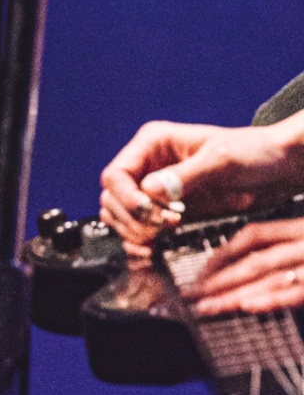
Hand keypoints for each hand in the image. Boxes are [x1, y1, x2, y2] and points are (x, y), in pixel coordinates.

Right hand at [99, 119, 295, 247]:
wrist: (282, 170)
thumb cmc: (255, 153)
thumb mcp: (222, 160)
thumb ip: (186, 176)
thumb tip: (150, 191)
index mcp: (154, 143)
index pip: (116, 174)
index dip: (127, 199)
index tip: (151, 214)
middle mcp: (150, 166)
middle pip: (112, 198)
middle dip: (131, 220)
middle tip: (162, 231)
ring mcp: (159, 191)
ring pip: (121, 216)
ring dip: (134, 233)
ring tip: (158, 243)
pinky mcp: (171, 212)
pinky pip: (142, 229)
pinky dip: (142, 242)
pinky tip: (155, 251)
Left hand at [187, 218, 303, 315]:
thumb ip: (289, 247)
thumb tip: (251, 265)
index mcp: (300, 228)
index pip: (252, 236)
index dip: (225, 253)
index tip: (201, 273)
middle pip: (253, 262)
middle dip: (218, 280)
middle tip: (191, 294)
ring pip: (267, 279)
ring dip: (234, 294)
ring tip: (208, 305)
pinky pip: (296, 293)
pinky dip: (271, 299)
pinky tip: (245, 306)